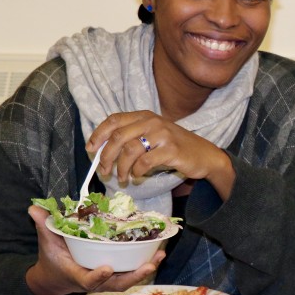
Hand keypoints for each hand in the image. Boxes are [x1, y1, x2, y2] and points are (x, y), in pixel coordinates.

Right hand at [24, 205, 164, 294]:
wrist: (55, 278)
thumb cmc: (52, 259)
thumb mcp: (46, 243)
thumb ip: (44, 226)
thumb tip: (33, 208)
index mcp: (77, 274)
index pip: (88, 279)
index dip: (98, 276)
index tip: (107, 268)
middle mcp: (94, 280)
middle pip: (116, 283)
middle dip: (133, 276)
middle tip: (149, 265)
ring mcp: (106, 279)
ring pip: (127, 279)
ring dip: (144, 269)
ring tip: (160, 256)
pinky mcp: (114, 275)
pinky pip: (130, 272)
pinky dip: (144, 264)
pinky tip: (158, 252)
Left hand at [87, 111, 236, 199]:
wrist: (204, 155)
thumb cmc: (174, 148)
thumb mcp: (152, 136)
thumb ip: (131, 138)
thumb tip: (102, 152)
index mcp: (144, 116)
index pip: (114, 120)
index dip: (98, 134)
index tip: (91, 149)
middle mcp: (152, 121)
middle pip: (118, 137)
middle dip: (106, 156)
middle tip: (104, 171)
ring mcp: (162, 135)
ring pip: (129, 151)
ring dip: (121, 168)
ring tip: (122, 178)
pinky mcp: (171, 150)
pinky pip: (145, 162)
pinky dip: (137, 172)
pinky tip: (138, 176)